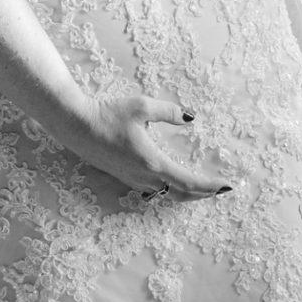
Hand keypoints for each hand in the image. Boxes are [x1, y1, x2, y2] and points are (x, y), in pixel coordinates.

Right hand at [75, 91, 230, 200]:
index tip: (226, 186)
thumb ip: (168, 112)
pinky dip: (169, 189)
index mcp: (152, 162)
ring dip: (185, 192)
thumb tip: (190, 118)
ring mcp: (132, 179)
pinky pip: (153, 190)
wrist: (75, 126)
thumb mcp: (141, 107)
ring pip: (166, 193)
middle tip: (219, 190)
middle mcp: (144, 177)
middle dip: (202, 194)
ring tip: (202, 188)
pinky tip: (172, 182)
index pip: (188, 181)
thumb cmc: (107, 115)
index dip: (209, 186)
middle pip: (180, 194)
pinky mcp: (123, 176)